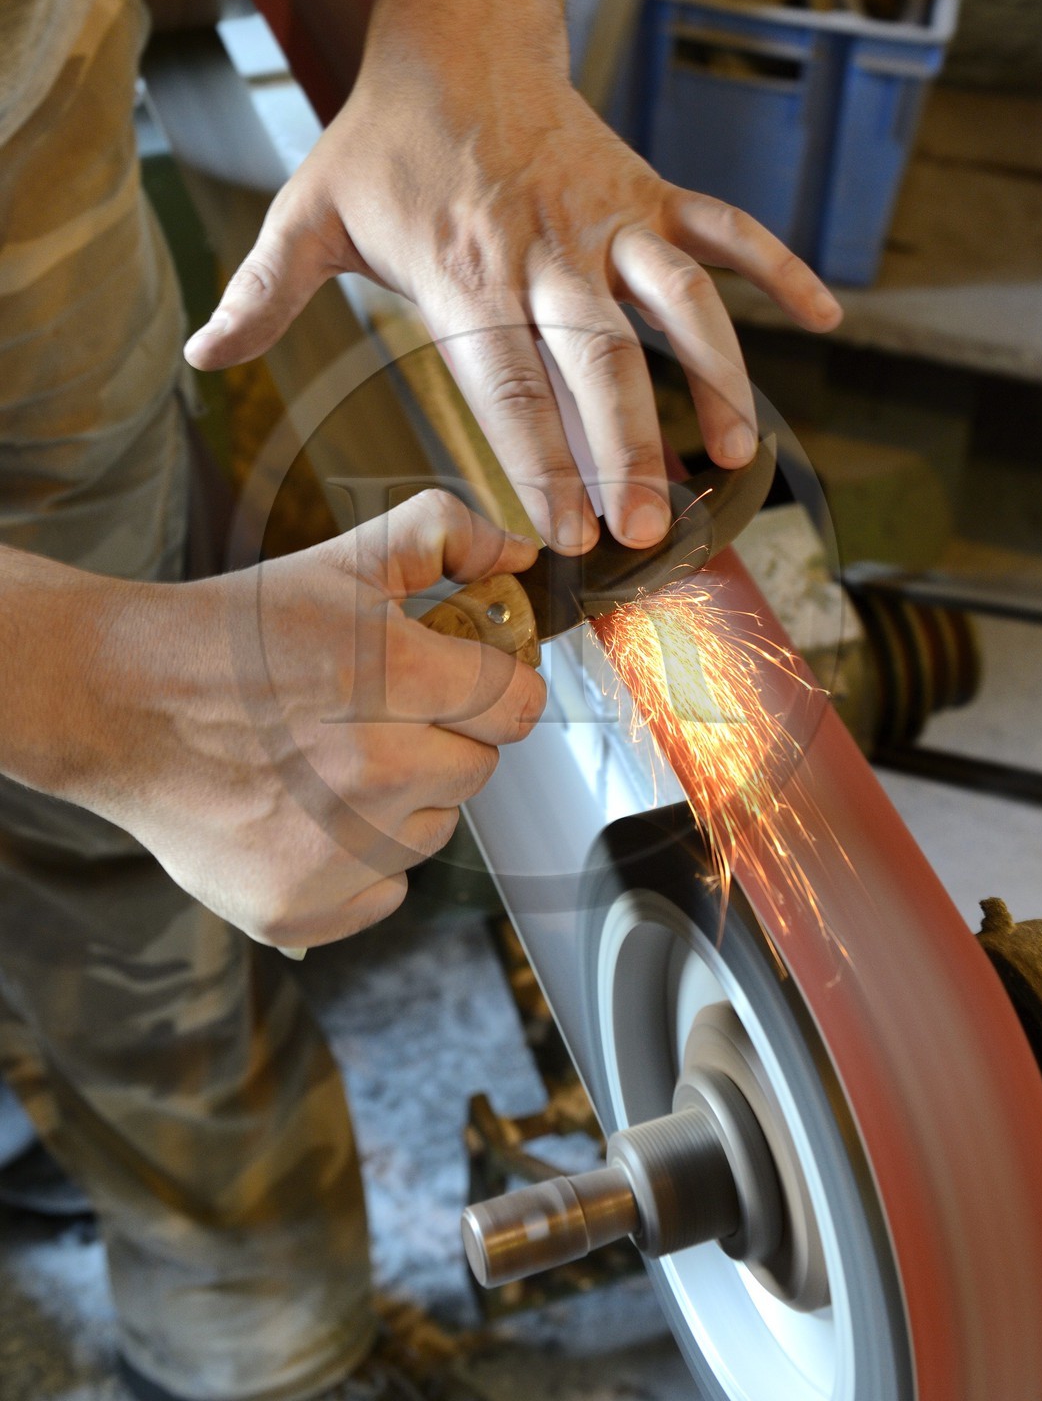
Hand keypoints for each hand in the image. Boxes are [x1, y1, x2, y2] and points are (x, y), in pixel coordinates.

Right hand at [73, 492, 544, 948]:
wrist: (114, 700)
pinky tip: (310, 813)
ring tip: (333, 758)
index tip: (458, 677)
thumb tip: (523, 553)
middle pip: (478, 769)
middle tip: (376, 711)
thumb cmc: (232, 633)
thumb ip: (444, 535)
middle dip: (444, 736)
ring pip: (435, 831)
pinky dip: (362, 860)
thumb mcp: (341, 560)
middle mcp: (367, 774)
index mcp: (387, 675)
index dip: (492, 683)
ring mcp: (331, 850)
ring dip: (406, 799)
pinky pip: (387, 891)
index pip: (515, 703)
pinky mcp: (294, 909)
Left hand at [185, 4, 840, 554]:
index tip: (562, 535)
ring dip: (713, 374)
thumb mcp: (309, 211)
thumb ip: (262, 291)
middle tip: (649, 530)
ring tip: (736, 451)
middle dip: (626, 449)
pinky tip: (825, 317)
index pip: (507, 384)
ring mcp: (609, 221)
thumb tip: (199, 357)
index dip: (538, 461)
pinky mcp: (650, 194)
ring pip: (676, 302)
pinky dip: (776, 268)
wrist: (457, 36)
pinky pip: (726, 231)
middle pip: (596, 361)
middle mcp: (547, 253)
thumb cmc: (383, 140)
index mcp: (465, 273)